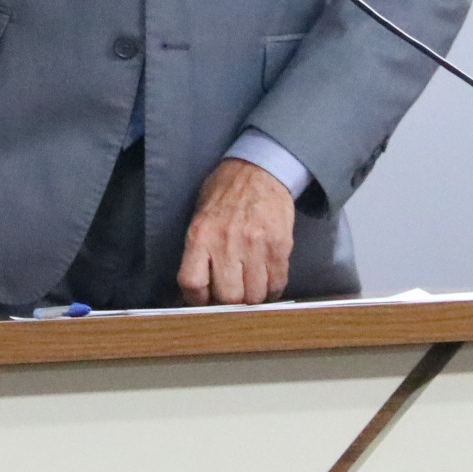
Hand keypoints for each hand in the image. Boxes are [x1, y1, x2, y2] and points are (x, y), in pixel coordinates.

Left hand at [178, 158, 295, 305]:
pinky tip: (267, 281)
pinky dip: (272, 289)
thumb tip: (198, 289)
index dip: (197, 300)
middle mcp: (226, 242)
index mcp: (200, 235)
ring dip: (252, 298)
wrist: (259, 170)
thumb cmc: (225, 193)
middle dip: (228, 302)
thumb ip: (197, 251)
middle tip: (230, 292)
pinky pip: (277, 283)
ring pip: (254, 296)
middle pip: (227, 297)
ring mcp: (255, 245)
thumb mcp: (200, 216)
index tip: (203, 299)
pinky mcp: (280, 246)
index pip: (192, 283)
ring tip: (249, 286)